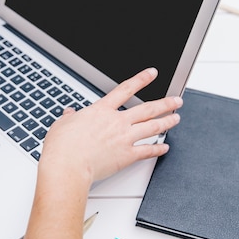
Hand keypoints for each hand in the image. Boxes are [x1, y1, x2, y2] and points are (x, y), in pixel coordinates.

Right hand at [38, 67, 182, 187]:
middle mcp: (117, 122)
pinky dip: (158, 149)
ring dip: (167, 122)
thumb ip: (69, 118)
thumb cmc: (63, 146)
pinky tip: (164, 147)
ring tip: (176, 118)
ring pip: (152, 127)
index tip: (152, 73)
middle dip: (165, 103)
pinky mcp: (127, 156)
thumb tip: (69, 114)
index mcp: (102, 110)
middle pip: (147, 108)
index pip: (126, 89)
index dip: (141, 79)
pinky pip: (147, 151)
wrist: (68, 165)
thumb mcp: (62, 125)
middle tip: (176, 100)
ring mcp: (124, 138)